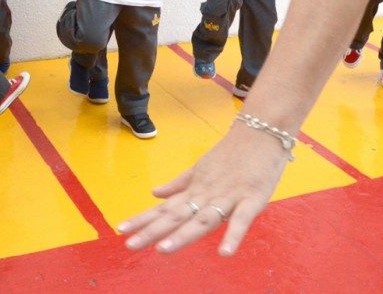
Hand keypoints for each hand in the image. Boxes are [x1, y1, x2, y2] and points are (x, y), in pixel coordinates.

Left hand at [118, 120, 289, 255]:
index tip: (120, 230)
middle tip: (130, 245)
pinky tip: (224, 252)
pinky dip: (233, 235)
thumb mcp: (201, 168)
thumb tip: (154, 194)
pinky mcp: (253, 198)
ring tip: (163, 250)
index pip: (164, 208)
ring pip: (203, 219)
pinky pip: (242, 219)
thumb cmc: (232, 153)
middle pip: (177, 216)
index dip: (143, 219)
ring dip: (183, 235)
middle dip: (153, 231)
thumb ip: (179, 184)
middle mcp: (206, 194)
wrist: (261, 130)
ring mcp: (228, 197)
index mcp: (195, 190)